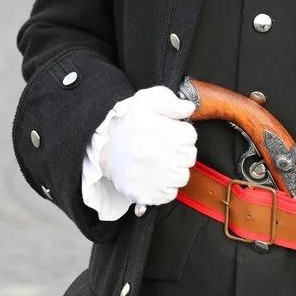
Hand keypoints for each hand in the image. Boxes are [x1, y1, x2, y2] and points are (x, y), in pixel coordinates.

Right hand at [100, 85, 196, 205]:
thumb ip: (170, 100)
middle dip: (179, 151)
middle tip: (159, 148)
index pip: (190, 136)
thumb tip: (188, 108)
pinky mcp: (151, 195)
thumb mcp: (145, 101)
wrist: (104, 150)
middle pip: (190, 157)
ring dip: (173, 170)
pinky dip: (164, 187)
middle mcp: (166, 158)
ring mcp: (159, 179)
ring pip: (183, 176)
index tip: (165, 133)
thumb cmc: (128, 126)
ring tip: (155, 162)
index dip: (179, 133)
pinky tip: (152, 175)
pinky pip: (171, 193)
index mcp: (167, 133)